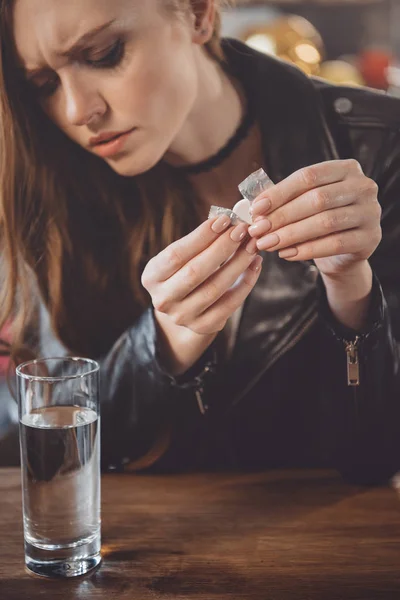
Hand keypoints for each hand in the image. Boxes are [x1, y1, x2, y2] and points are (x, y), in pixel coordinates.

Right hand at [142, 217, 261, 336]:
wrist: (185, 309)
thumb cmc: (184, 273)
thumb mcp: (182, 258)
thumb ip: (200, 241)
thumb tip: (228, 221)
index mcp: (152, 277)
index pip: (176, 254)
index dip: (201, 236)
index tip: (223, 219)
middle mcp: (164, 299)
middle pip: (195, 272)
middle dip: (222, 248)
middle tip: (242, 230)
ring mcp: (183, 316)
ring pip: (215, 288)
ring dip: (238, 263)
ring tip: (251, 245)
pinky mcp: (204, 326)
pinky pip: (230, 303)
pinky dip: (246, 282)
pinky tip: (254, 265)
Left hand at [248, 160, 381, 277]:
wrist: (345, 251)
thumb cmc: (320, 220)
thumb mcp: (304, 203)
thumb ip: (284, 199)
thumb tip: (253, 206)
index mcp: (346, 168)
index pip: (308, 176)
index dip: (279, 193)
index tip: (255, 209)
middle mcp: (363, 186)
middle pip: (317, 199)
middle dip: (282, 216)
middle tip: (258, 230)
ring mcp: (371, 212)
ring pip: (325, 222)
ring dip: (291, 234)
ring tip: (267, 244)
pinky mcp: (371, 237)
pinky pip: (335, 244)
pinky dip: (307, 250)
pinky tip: (286, 254)